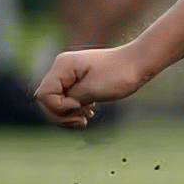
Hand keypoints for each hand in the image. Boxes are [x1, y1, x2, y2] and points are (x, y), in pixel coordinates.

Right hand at [34, 46, 152, 127]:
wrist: (139, 64)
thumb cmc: (119, 75)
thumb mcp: (92, 90)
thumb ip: (69, 98)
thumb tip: (52, 105)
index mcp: (62, 65)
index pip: (44, 94)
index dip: (58, 107)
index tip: (78, 106)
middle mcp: (62, 68)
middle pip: (47, 100)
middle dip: (62, 114)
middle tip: (83, 119)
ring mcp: (69, 75)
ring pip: (56, 102)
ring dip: (68, 115)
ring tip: (86, 118)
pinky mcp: (78, 81)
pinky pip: (67, 99)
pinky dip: (75, 110)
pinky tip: (88, 113)